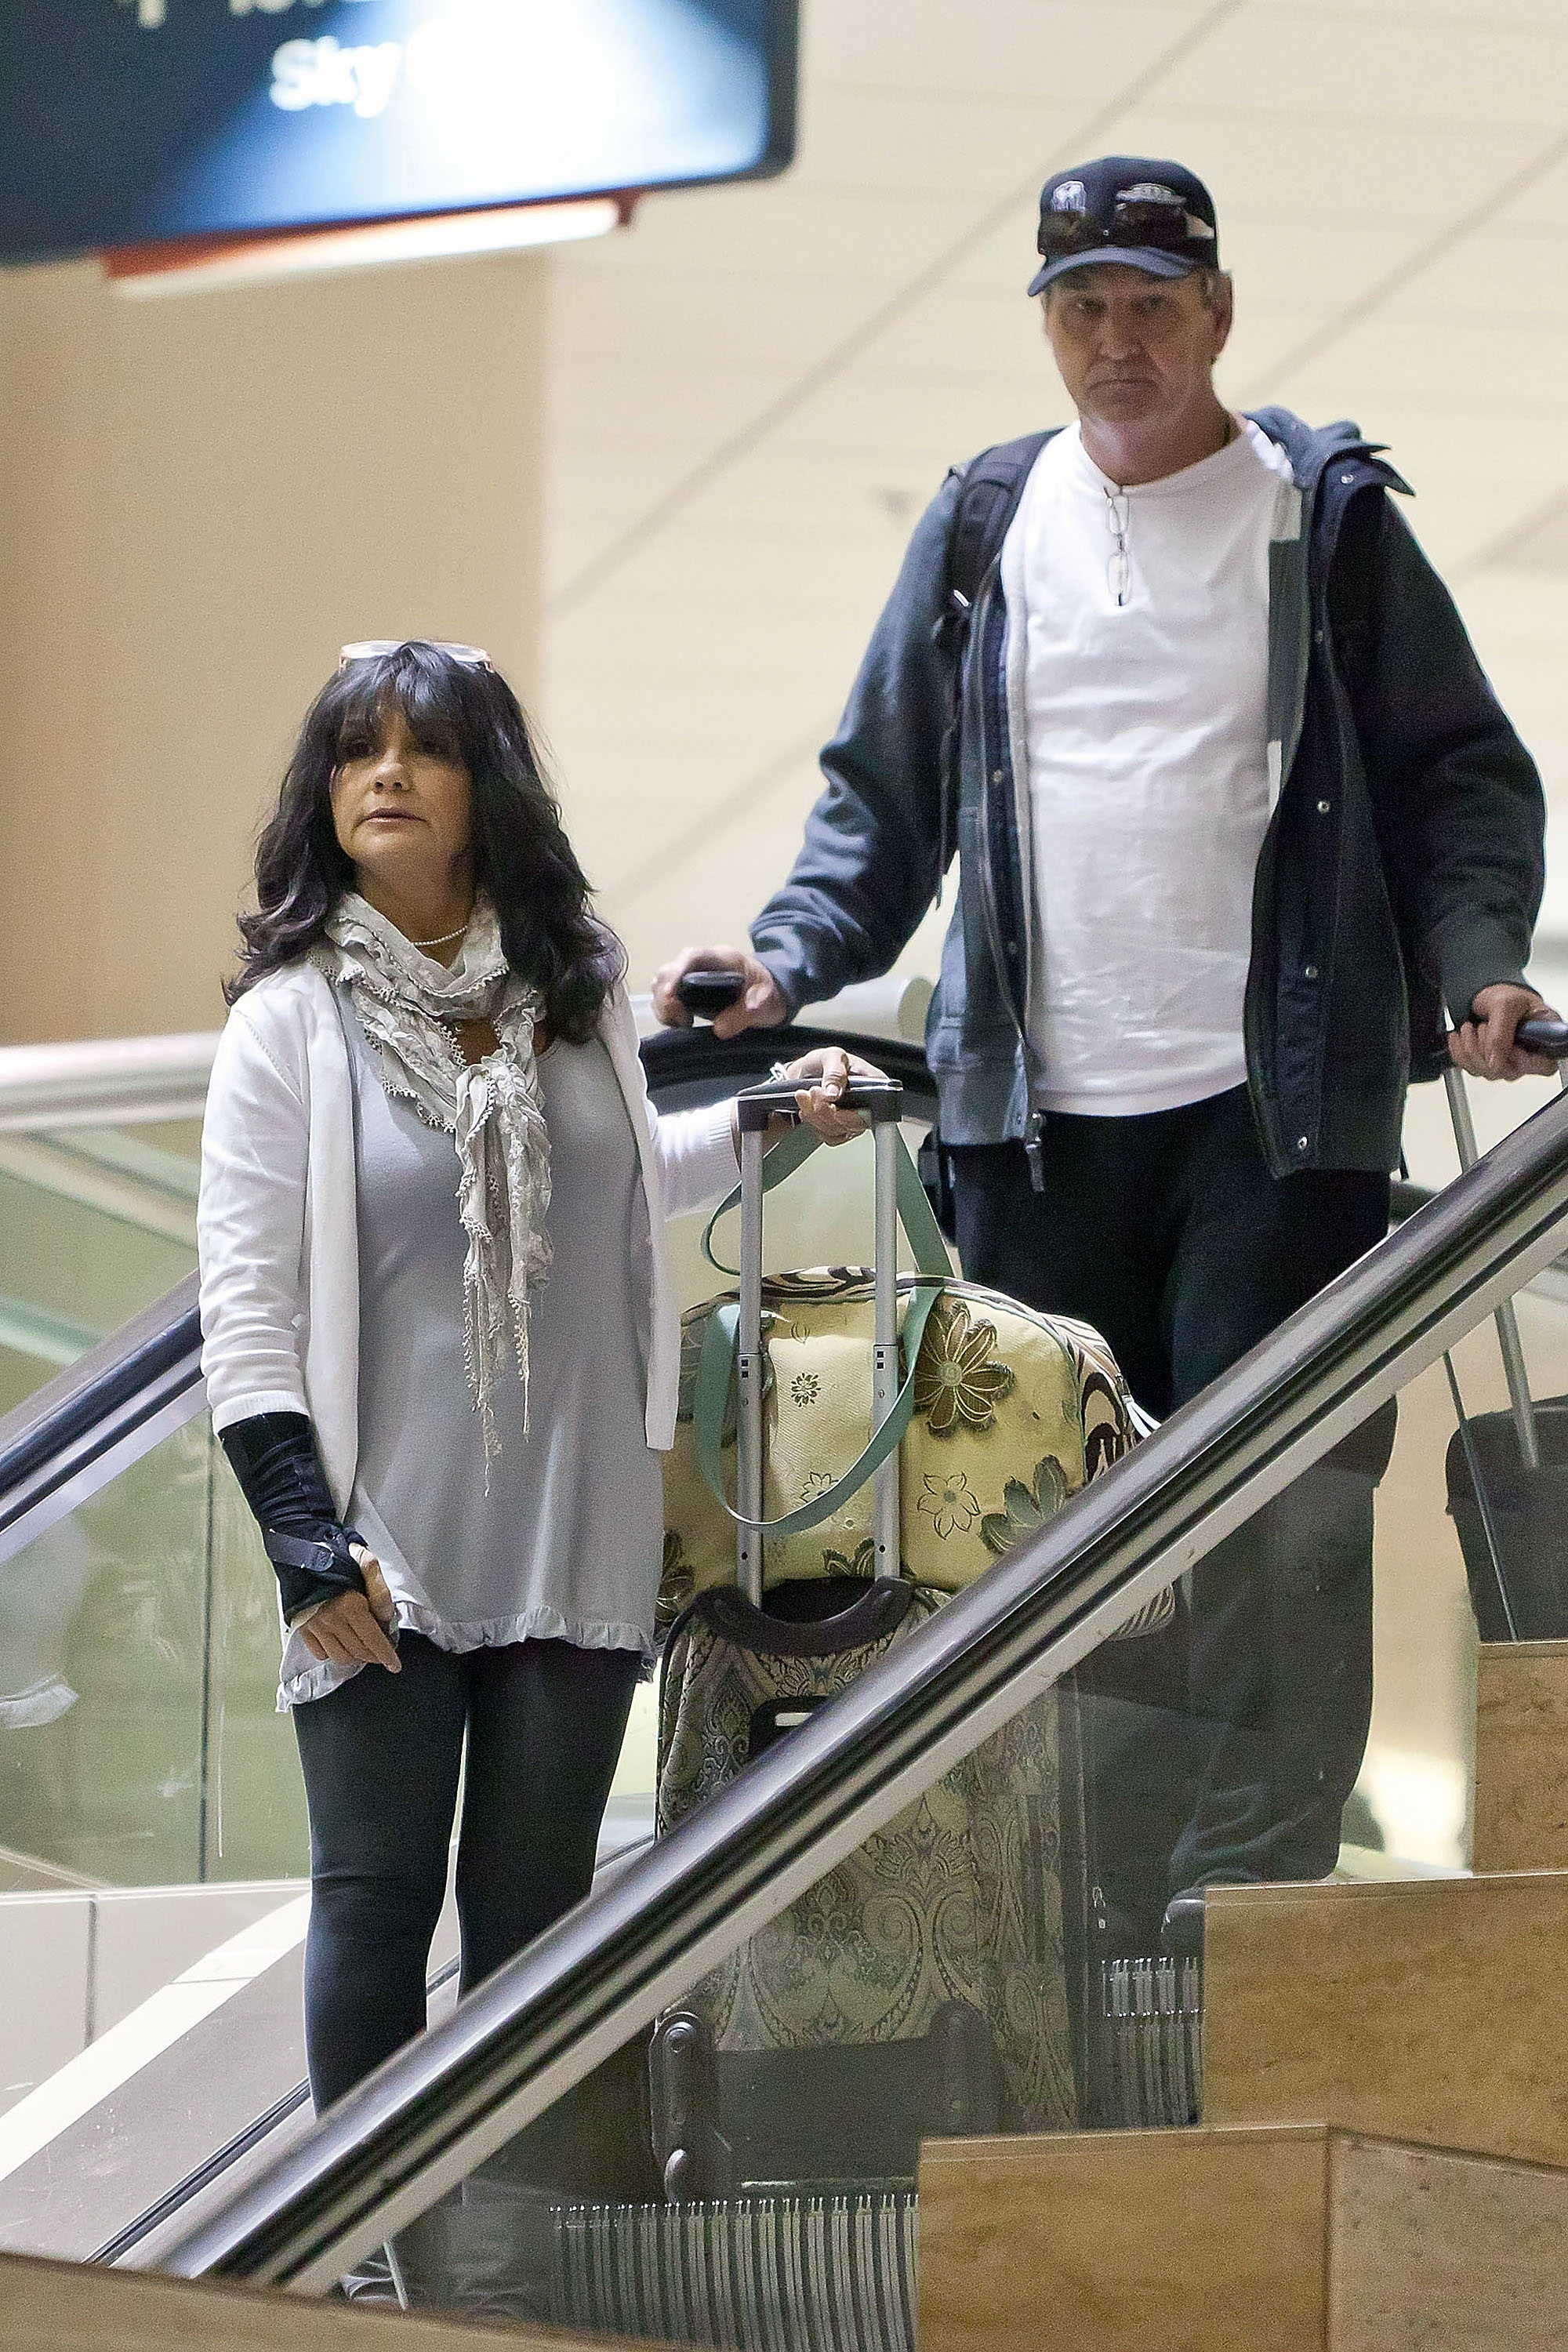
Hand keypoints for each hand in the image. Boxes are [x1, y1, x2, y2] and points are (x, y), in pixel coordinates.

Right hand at [298, 1546, 399, 1671]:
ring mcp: (315, 1626)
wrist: (302, 1550)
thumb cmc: (337, 1556)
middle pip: (359, 1651)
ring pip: (340, 1656)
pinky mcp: (302, 1628)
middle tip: (381, 1652)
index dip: (386, 1655)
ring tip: (363, 1648)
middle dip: (373, 1655)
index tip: (394, 1665)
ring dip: (355, 1656)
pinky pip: (321, 1653)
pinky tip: (341, 1643)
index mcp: (350, 1604)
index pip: (373, 1640)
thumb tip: (385, 1619)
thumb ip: (380, 1590)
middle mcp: (332, 1619)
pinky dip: (333, 1653)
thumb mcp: (366, 1563)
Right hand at [651, 945, 787, 1039]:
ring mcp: (691, 977)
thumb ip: (747, 1012)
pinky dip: (666, 1012)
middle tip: (680, 1020)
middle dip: (665, 995)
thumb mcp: (767, 1002)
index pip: (691, 957)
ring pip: (661, 985)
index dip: (676, 973)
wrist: (771, 995)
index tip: (670, 995)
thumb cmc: (769, 992)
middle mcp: (702, 964)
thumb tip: (719, 1029)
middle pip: (668, 971)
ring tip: (682, 1023)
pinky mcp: (687, 993)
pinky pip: (666, 998)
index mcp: (723, 959)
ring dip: (663, 1005)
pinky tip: (681, 1024)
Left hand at [782, 1047, 884, 1145]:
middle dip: (826, 1110)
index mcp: (876, 1085)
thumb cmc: (825, 1062)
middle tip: (813, 1091)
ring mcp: (855, 1119)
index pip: (876, 1109)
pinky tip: (808, 1108)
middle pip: (854, 1124)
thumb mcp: (831, 1056)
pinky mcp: (841, 1129)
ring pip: (837, 1130)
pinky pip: (829, 1137)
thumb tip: (834, 1093)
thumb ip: (834, 1072)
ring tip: (805, 1095)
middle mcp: (869, 1105)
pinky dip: (814, 1123)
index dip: (853, 1113)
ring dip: (815, 1114)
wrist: (808, 1071)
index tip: (832, 1107)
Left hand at [1448, 984, 1559, 1080]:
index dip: (1524, 1060)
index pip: (1543, 1066)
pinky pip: (1469, 1068)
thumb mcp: (1506, 1005)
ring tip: (1471, 1026)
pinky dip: (1459, 1050)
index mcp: (1545, 1039)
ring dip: (1471, 1046)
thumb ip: (1501, 1034)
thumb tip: (1495, 1065)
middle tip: (1484, 1025)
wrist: (1489, 995)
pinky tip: (1461, 1035)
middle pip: (1507, 1072)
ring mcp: (1507, 1063)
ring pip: (1485, 1072)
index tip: (1510, 1045)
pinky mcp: (1488, 1065)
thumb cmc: (1508, 996)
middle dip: (1487, 1046)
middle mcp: (1528, 1056)